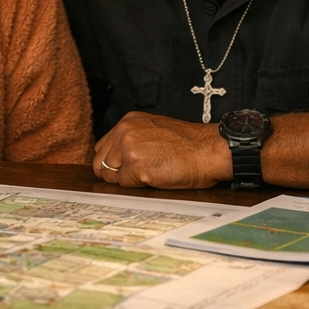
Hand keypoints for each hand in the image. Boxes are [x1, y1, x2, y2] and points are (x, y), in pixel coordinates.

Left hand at [93, 112, 232, 188]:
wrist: (209, 150)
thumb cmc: (189, 144)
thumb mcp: (155, 130)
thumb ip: (133, 139)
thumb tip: (116, 157)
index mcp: (128, 122)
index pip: (102, 148)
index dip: (113, 162)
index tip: (125, 168)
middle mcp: (124, 131)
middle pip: (100, 163)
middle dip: (116, 174)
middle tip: (138, 174)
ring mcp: (129, 148)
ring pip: (110, 176)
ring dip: (128, 180)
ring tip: (151, 172)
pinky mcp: (136, 165)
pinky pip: (125, 185)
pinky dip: (139, 186)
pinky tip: (156, 176)